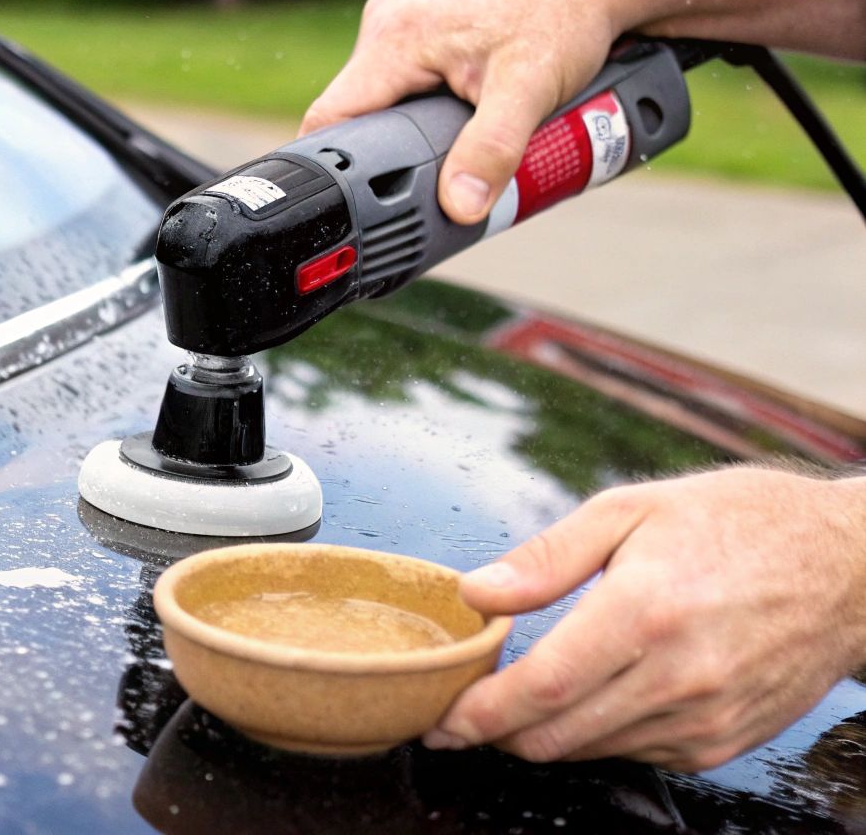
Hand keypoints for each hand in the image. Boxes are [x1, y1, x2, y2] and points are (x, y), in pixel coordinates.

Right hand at [299, 0, 628, 223]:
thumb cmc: (568, 15)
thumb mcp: (531, 90)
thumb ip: (493, 150)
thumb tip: (461, 207)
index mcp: (394, 35)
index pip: (331, 116)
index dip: (335, 166)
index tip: (354, 205)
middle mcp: (388, 22)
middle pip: (355, 112)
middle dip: (382, 152)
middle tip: (422, 184)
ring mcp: (402, 21)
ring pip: (380, 97)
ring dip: (404, 130)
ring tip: (444, 151)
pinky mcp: (421, 27)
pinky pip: (402, 80)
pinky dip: (421, 108)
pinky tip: (451, 121)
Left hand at [424, 467, 865, 771]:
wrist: (848, 566)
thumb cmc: (738, 523)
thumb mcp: (632, 509)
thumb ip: (547, 557)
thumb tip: (477, 592)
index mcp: (647, 612)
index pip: (540, 688)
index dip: (478, 713)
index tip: (438, 718)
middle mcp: (679, 677)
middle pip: (555, 735)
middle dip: (495, 732)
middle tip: (461, 710)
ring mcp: (705, 718)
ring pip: (590, 751)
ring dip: (544, 733)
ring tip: (520, 694)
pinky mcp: (724, 742)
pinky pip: (635, 754)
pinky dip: (597, 733)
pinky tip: (593, 694)